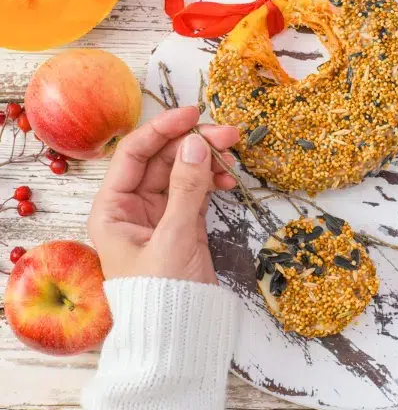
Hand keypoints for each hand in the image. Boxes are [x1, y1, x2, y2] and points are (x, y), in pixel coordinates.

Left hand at [88, 107, 239, 283]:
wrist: (178, 334)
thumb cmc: (163, 292)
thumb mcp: (175, 237)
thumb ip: (186, 188)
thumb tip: (196, 143)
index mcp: (113, 208)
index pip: (134, 154)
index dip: (162, 129)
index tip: (193, 115)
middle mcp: (132, 207)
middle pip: (162, 159)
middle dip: (193, 144)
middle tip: (228, 135)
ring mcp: (158, 214)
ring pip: (182, 172)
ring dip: (206, 160)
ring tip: (232, 155)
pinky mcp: (181, 224)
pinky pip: (195, 190)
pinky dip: (211, 181)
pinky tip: (228, 177)